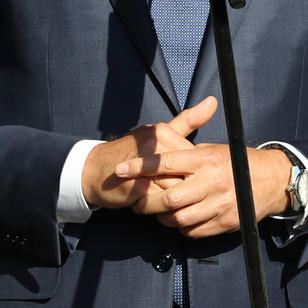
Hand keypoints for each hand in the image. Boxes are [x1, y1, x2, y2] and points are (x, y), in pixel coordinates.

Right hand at [82, 96, 217, 208]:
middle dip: (181, 185)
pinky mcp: (138, 187)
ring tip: (156, 192)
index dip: (189, 171)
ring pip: (176, 189)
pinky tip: (148, 200)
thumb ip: (188, 120)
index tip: (178, 174)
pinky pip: (161, 202)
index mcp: (161, 132)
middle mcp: (153, 146)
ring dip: (170, 197)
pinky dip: (158, 206)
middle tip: (166, 185)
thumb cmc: (130, 152)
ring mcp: (145, 167)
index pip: (192, 157)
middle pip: (185, 173)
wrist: (94, 170)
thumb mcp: (159, 133)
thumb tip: (213, 101)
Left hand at [115, 125, 291, 237]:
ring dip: (161, 217)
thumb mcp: (211, 148)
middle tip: (135, 200)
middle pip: (168, 198)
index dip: (140, 167)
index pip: (165, 162)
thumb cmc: (234, 161)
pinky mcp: (224, 224)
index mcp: (204, 159)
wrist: (270, 180)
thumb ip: (184, 151)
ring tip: (154, 210)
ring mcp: (218, 205)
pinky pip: (192, 231)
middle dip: (146, 201)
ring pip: (178, 219)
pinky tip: (176, 219)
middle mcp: (211, 182)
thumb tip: (155, 149)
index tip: (120, 168)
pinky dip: (179, 226)